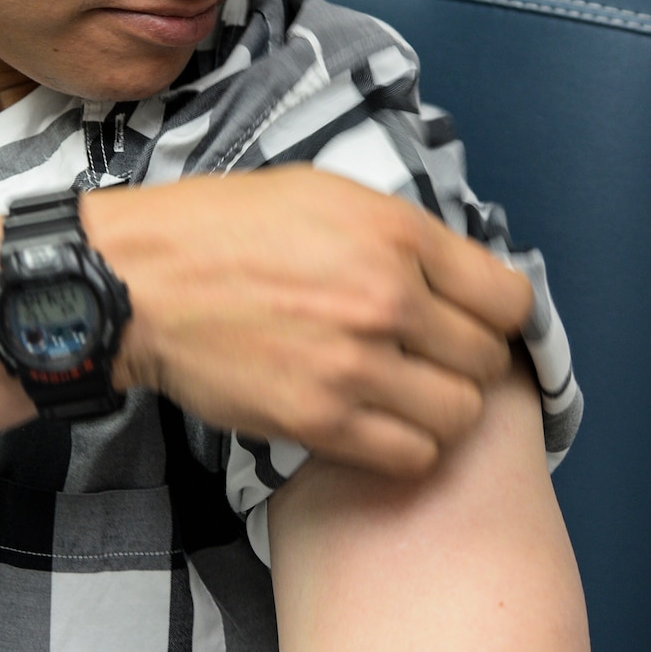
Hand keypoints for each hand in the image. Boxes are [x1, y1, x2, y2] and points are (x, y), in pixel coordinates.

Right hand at [82, 167, 531, 475]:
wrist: (140, 283)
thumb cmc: (225, 231)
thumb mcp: (326, 195)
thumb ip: (400, 236)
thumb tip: (459, 277)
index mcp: (396, 234)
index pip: (510, 298)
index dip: (498, 317)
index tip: (476, 324)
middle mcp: (388, 298)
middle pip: (488, 361)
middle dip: (466, 363)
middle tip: (430, 361)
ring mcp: (356, 365)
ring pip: (459, 415)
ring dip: (440, 410)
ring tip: (403, 396)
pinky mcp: (321, 421)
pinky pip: (411, 455)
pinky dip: (403, 446)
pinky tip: (375, 423)